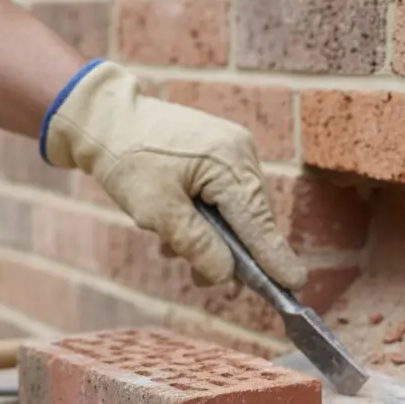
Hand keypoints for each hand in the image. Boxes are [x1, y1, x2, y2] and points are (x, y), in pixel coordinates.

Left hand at [39, 60, 306, 290]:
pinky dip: (204, 217)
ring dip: (208, 236)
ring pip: (236, 212)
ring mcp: (234, 150)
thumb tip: (227, 275)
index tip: (296, 284)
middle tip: (197, 278)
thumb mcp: (156, 211)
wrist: (108, 119)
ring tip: (170, 245)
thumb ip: (196, 245)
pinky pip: (225, 196)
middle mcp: (241, 153)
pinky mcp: (222, 152)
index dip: (274, 258)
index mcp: (229, 163)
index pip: (258, 223)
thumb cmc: (127, 160)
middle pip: (250, 221)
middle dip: (226, 253)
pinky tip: (175, 225)